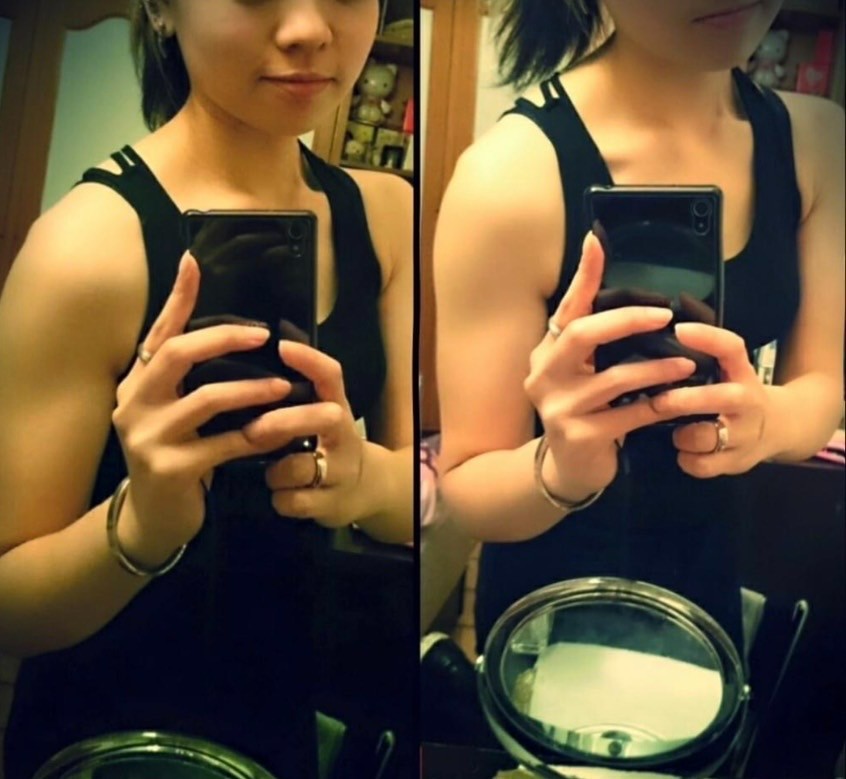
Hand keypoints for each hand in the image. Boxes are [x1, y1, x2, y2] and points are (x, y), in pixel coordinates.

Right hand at [112, 253, 292, 558]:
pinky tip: (283, 431)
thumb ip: (188, 377)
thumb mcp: (172, 412)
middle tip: (264, 335)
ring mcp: (148, 437)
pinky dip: (258, 435)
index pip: (159, 331)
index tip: (194, 261)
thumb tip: (220, 334)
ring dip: (254, 390)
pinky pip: (225, 444)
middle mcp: (134, 403)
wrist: (152, 519)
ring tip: (286, 387)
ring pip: (208, 399)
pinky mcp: (171, 469)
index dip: (177, 297)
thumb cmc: (172, 456)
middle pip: (177, 354)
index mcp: (137, 383)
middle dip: (224, 337)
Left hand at [244, 341, 364, 527]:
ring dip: (276, 471)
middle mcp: (344, 435)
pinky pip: (295, 501)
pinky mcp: (334, 504)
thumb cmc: (326, 442)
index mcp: (337, 407)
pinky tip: (278, 495)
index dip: (309, 360)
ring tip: (269, 473)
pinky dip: (280, 499)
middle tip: (253, 429)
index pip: (330, 376)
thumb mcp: (318, 414)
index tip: (281, 346)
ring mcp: (342, 471)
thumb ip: (291, 396)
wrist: (364, 488)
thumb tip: (239, 366)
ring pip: (302, 467)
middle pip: (327, 417)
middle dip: (287, 421)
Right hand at [524, 232, 696, 500]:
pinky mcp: (580, 435)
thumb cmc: (585, 410)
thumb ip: (597, 334)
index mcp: (545, 353)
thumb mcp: (584, 371)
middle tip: (663, 314)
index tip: (597, 242)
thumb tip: (616, 283)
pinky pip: (629, 415)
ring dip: (656, 368)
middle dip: (624, 320)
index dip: (582, 276)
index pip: (566, 308)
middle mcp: (543, 376)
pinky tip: (679, 398)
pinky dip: (657, 403)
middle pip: (580, 335)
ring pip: (613, 379)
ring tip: (687, 362)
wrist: (572, 469)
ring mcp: (559, 408)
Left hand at [650, 323, 770, 476]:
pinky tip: (684, 452)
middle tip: (657, 402)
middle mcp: (748, 401)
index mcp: (742, 373)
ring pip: (706, 437)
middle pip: (721, 398)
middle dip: (684, 401)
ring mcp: (745, 434)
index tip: (679, 330)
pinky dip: (686, 459)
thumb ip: (701, 360)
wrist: (779, 428)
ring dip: (682, 435)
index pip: (731, 348)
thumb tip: (648, 344)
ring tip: (674, 432)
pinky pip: (702, 465)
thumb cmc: (735, 394)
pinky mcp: (737, 462)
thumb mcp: (728, 371)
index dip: (707, 338)